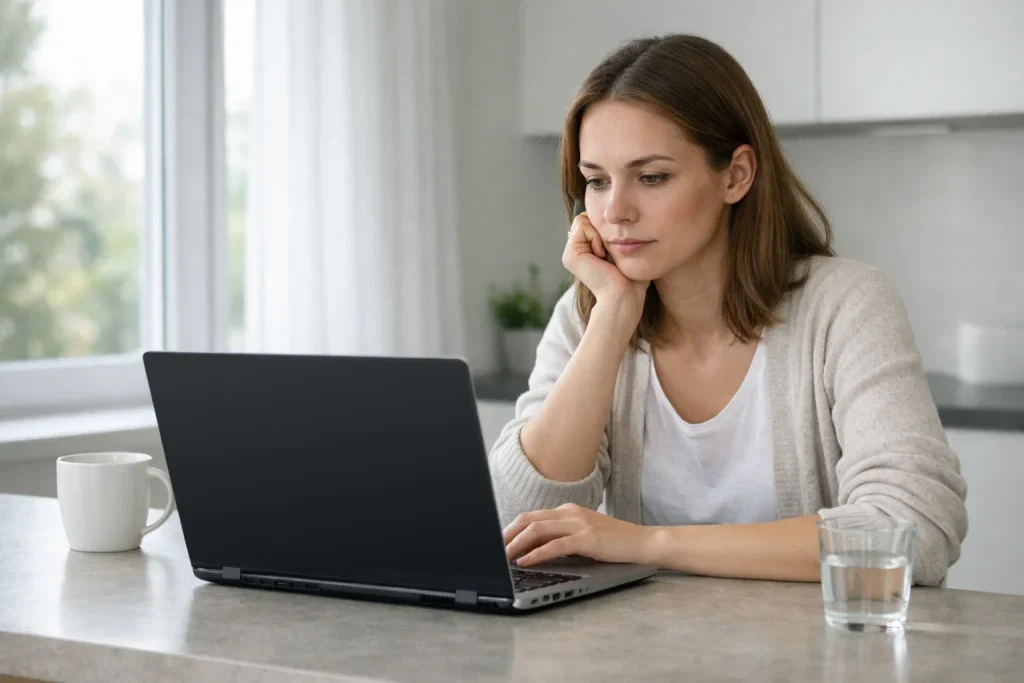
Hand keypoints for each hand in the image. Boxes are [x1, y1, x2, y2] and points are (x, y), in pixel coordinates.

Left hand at [503, 503, 654, 566]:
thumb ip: (560, 536)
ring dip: (516, 544)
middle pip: (529, 519)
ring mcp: (579, 523)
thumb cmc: (612, 542)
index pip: (531, 517)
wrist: (641, 542)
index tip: (497, 542)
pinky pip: (554, 545)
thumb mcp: (582, 534)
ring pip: (537, 530)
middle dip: (507, 535)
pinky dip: (536, 553)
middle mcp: (570, 513)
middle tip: (493, 549)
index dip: (510, 529)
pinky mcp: (587, 538)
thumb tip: (531, 548)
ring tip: (503, 556)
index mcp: (567, 510)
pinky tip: (525, 561)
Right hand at [562, 211, 648, 321]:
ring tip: (605, 256)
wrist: (624, 294)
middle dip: (602, 229)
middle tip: (609, 253)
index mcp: (585, 250)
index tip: (614, 249)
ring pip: (583, 219)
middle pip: (586, 218)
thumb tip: (616, 217)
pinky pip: (583, 225)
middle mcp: (575, 251)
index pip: (592, 220)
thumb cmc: (630, 277)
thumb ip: (615, 234)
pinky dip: (596, 237)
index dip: (606, 227)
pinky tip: (601, 256)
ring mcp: (570, 254)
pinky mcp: (570, 255)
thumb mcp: (623, 249)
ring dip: (600, 234)